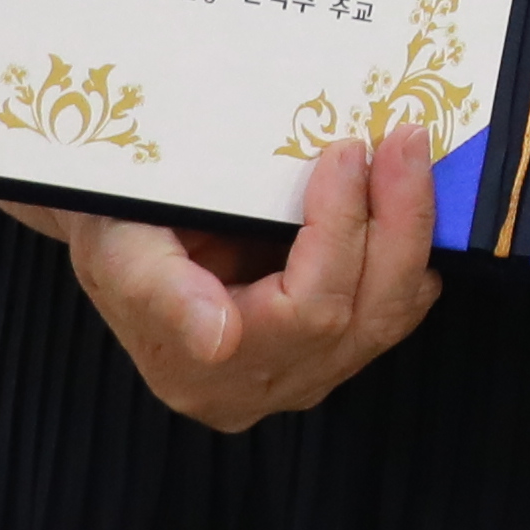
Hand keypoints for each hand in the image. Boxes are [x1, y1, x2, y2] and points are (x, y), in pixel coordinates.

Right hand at [11, 124, 441, 431]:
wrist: (123, 238)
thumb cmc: (117, 229)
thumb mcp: (115, 246)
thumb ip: (163, 294)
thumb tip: (218, 339)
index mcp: (198, 369)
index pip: (304, 312)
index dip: (337, 231)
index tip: (344, 153)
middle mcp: (256, 389)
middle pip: (362, 317)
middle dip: (396, 221)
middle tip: (404, 140)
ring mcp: (300, 378)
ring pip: (390, 315)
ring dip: (413, 230)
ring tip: (413, 155)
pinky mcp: (332, 354)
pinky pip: (393, 309)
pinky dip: (410, 250)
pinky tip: (411, 195)